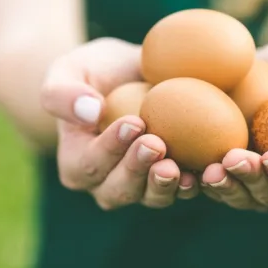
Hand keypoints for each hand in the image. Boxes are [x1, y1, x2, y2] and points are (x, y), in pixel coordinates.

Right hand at [41, 38, 198, 209]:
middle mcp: (106, 182)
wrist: (128, 75)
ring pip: (150, 196)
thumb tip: (91, 112)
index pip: (89, 164)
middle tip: (156, 144)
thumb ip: (63, 93)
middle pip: (119, 189)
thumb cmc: (94, 72)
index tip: (134, 122)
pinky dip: (193, 183)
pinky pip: (180, 189)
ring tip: (177, 167)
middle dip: (137, 170)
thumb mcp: (68, 70)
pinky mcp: (170, 178)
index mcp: (77, 163)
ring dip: (164, 185)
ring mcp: (140, 184)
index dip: (110, 149)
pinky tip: (205, 170)